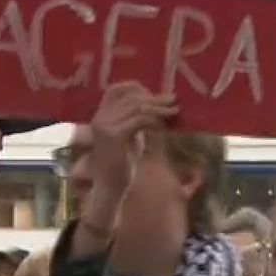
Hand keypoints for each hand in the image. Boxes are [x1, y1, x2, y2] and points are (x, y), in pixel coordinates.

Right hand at [82, 83, 177, 232]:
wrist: (110, 187)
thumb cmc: (121, 166)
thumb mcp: (130, 137)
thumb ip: (138, 121)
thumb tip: (160, 106)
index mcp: (101, 115)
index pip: (116, 90)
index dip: (137, 88)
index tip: (155, 94)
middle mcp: (100, 117)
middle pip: (131, 97)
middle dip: (155, 98)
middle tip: (174, 100)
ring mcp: (105, 125)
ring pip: (137, 107)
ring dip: (159, 108)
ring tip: (175, 111)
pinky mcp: (114, 135)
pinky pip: (140, 120)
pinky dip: (155, 120)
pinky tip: (164, 126)